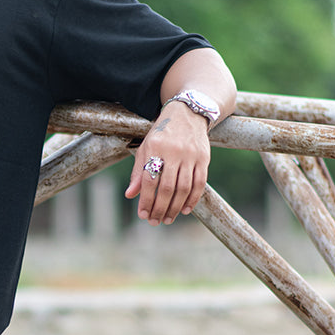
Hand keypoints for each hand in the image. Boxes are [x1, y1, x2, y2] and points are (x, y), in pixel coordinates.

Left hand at [123, 101, 210, 224]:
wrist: (188, 113)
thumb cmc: (162, 134)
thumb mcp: (146, 148)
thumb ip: (138, 171)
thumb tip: (130, 195)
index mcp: (155, 147)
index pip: (149, 179)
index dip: (146, 200)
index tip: (143, 214)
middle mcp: (174, 151)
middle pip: (167, 187)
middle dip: (160, 208)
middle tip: (155, 221)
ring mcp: (190, 155)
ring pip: (183, 188)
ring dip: (175, 207)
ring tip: (168, 219)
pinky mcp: (204, 158)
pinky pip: (200, 183)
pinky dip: (192, 199)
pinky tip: (185, 210)